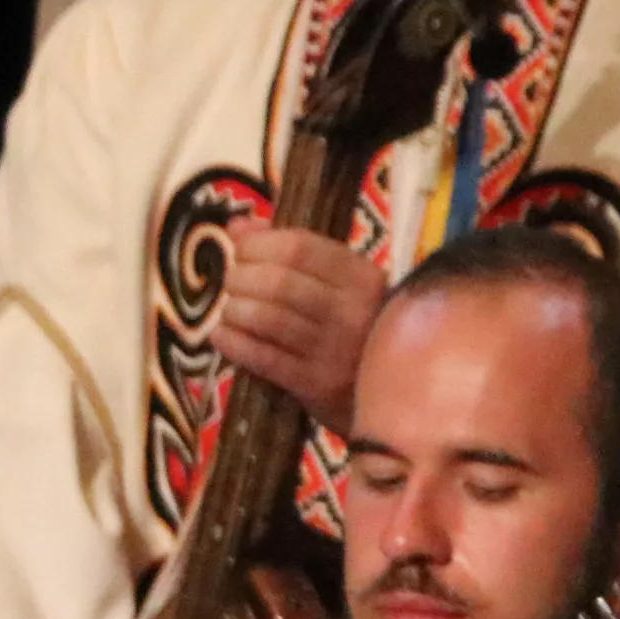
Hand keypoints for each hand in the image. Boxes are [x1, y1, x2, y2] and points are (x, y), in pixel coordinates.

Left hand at [211, 223, 386, 432]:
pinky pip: (262, 357)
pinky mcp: (317, 386)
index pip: (299, 247)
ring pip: (267, 317)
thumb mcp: (344, 283)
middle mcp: (352, 311)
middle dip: (240, 278)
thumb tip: (237, 227)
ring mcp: (335, 351)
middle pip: (278, 281)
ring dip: (235, 309)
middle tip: (232, 283)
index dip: (257, 244)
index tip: (240, 250)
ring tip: (230, 310)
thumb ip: (295, 250)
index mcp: (363, 277)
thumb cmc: (360, 327)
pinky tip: (223, 335)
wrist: (396, 391)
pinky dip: (233, 342)